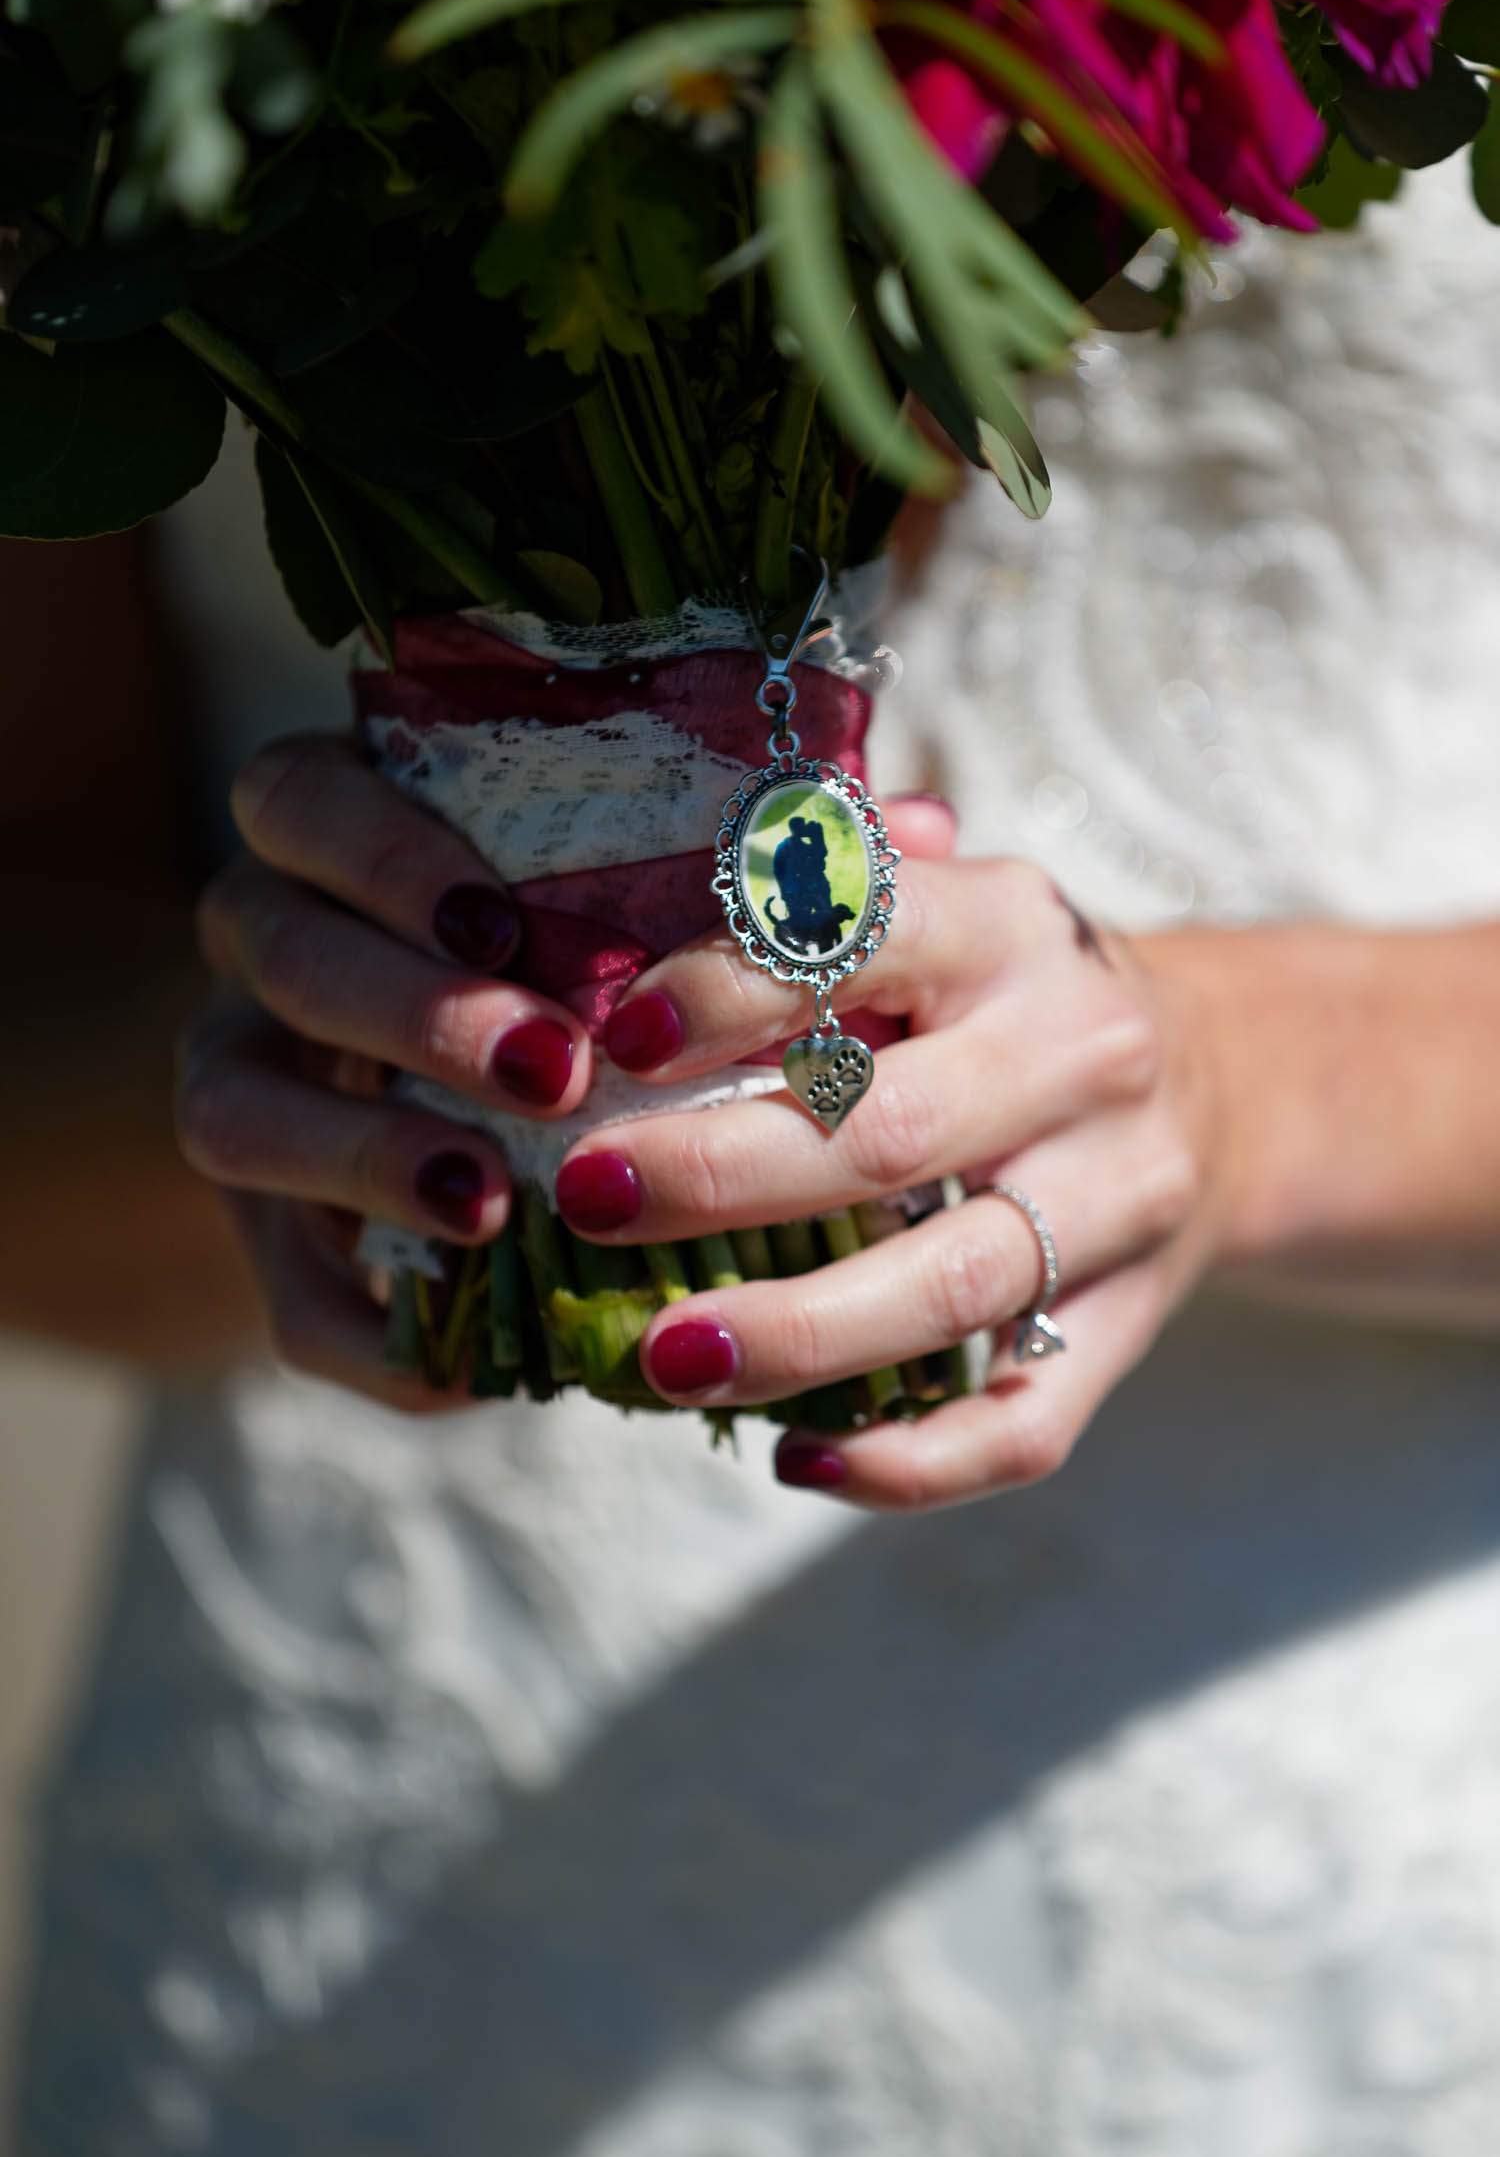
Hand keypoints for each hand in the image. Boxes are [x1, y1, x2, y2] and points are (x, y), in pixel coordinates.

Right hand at [175, 729, 955, 1410]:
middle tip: (547, 1067)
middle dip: (404, 1005)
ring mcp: (257, 1097)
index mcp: (352, 848)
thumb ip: (768, 867)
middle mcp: (276, 961)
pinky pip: (292, 1302)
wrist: (552, 1149)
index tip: (511, 920)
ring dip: (361, 1152)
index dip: (381, 850)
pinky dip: (376, 1334)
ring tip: (492, 1196)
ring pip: (232, 1111)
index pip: (300, 797)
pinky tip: (474, 1359)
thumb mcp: (687, 916)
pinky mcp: (283, 1251)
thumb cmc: (632, 993)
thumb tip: (928, 818)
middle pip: (266, 943)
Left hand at [560, 862, 1230, 1508]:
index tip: (621, 1039)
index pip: (868, 938)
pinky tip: (796, 1457)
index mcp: (1010, 930)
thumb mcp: (937, 917)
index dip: (734, 988)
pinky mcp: (1127, 1325)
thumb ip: (806, 918)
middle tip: (587, 1197)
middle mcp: (1081, 1058)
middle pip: (893, 1133)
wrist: (1223, 1083)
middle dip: (721, 1175)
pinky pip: (1023, 1422)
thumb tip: (619, 976)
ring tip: (666, 1356)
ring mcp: (1118, 1201)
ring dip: (798, 1333)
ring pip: (954, 1287)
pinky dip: (908, 1462)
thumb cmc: (1005, 1000)